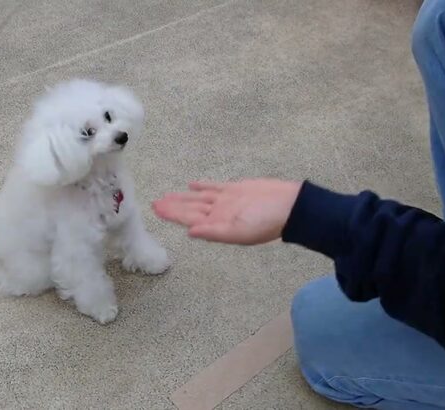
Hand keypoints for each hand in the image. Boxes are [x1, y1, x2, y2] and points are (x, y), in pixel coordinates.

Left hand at [152, 179, 301, 244]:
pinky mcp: (236, 190)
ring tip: (167, 197)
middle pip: (191, 209)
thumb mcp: (239, 232)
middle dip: (173, 207)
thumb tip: (189, 232)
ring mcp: (227, 201)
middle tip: (155, 204)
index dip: (173, 215)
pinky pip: (214, 188)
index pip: (189, 219)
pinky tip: (191, 186)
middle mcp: (219, 214)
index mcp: (218, 225)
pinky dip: (202, 187)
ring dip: (183, 198)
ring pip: (199, 199)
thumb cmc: (266, 222)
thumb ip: (214, 232)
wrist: (290, 206)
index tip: (157, 210)